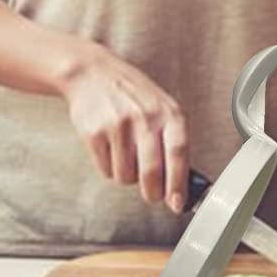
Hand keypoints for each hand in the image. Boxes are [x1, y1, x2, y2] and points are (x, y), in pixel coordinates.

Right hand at [57, 43, 189, 214]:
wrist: (94, 74)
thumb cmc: (134, 96)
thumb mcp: (163, 108)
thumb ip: (173, 140)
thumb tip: (183, 182)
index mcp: (170, 112)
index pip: (179, 152)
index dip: (179, 182)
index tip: (178, 203)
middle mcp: (146, 118)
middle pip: (152, 171)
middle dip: (153, 192)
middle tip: (153, 196)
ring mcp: (119, 125)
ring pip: (126, 176)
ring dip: (128, 177)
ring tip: (127, 157)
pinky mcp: (94, 134)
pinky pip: (106, 170)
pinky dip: (110, 168)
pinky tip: (111, 150)